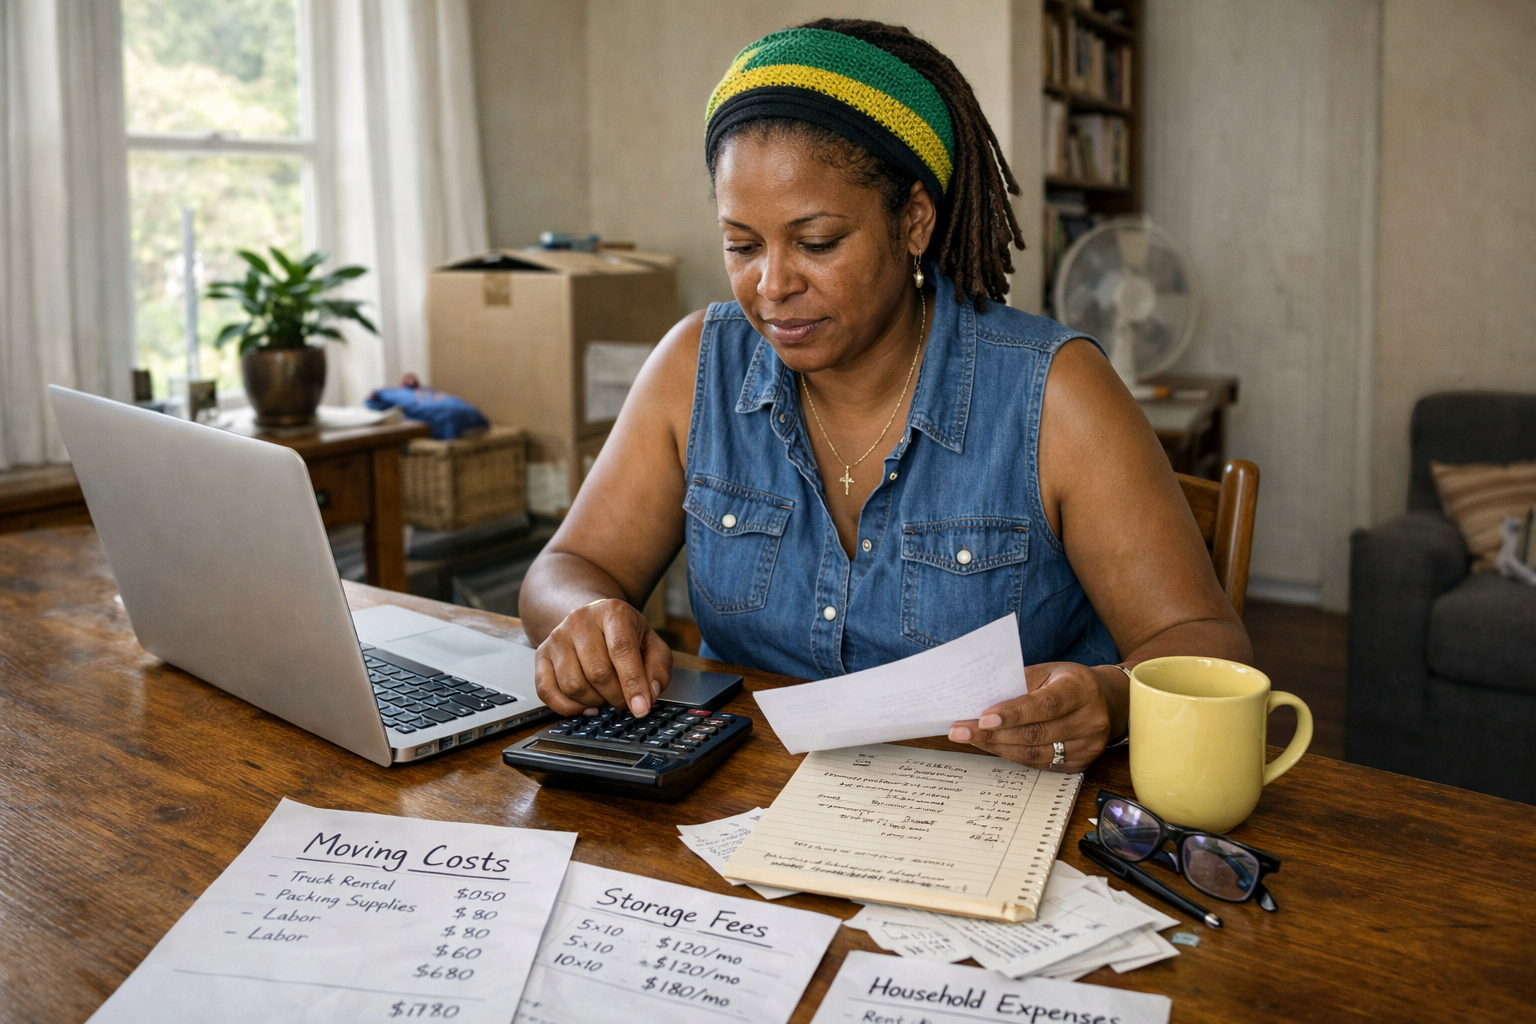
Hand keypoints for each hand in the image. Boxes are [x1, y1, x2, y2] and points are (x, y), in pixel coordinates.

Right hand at [534, 599, 672, 717]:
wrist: (591, 618)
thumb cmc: (624, 634)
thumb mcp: (651, 643)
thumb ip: (658, 668)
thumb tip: (649, 694)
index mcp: (613, 612)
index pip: (621, 649)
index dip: (633, 683)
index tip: (641, 708)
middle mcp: (580, 620)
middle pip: (597, 672)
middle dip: (616, 696)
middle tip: (625, 701)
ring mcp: (557, 637)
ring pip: (573, 685)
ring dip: (594, 701)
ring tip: (606, 696)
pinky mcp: (541, 654)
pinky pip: (547, 691)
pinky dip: (568, 708)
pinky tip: (586, 705)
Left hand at [947, 662, 1126, 771]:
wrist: (1108, 701)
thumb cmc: (1069, 683)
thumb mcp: (1048, 672)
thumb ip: (1018, 684)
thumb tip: (978, 697)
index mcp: (1081, 689)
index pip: (1045, 704)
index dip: (1013, 713)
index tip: (983, 718)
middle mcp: (1090, 720)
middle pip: (1036, 733)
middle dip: (992, 734)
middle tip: (960, 731)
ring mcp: (1088, 746)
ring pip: (1035, 753)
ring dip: (997, 747)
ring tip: (969, 739)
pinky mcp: (1081, 763)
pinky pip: (1039, 764)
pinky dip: (1012, 755)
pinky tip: (992, 746)